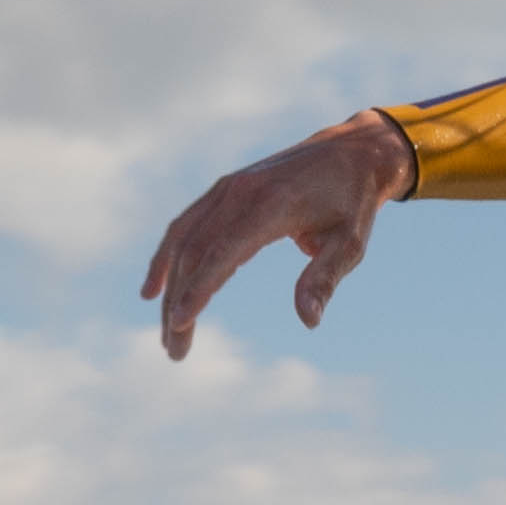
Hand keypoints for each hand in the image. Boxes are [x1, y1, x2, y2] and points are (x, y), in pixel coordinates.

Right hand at [135, 115, 416, 360]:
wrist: (351, 151)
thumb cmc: (352, 203)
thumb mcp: (350, 244)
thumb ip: (323, 279)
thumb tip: (308, 321)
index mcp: (272, 204)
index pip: (225, 250)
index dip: (200, 287)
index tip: (179, 322)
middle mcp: (241, 192)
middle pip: (196, 252)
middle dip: (180, 303)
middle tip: (176, 353)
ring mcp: (228, 188)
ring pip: (184, 241)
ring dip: (170, 289)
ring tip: (168, 334)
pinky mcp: (223, 190)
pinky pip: (186, 226)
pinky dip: (166, 257)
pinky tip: (153, 290)